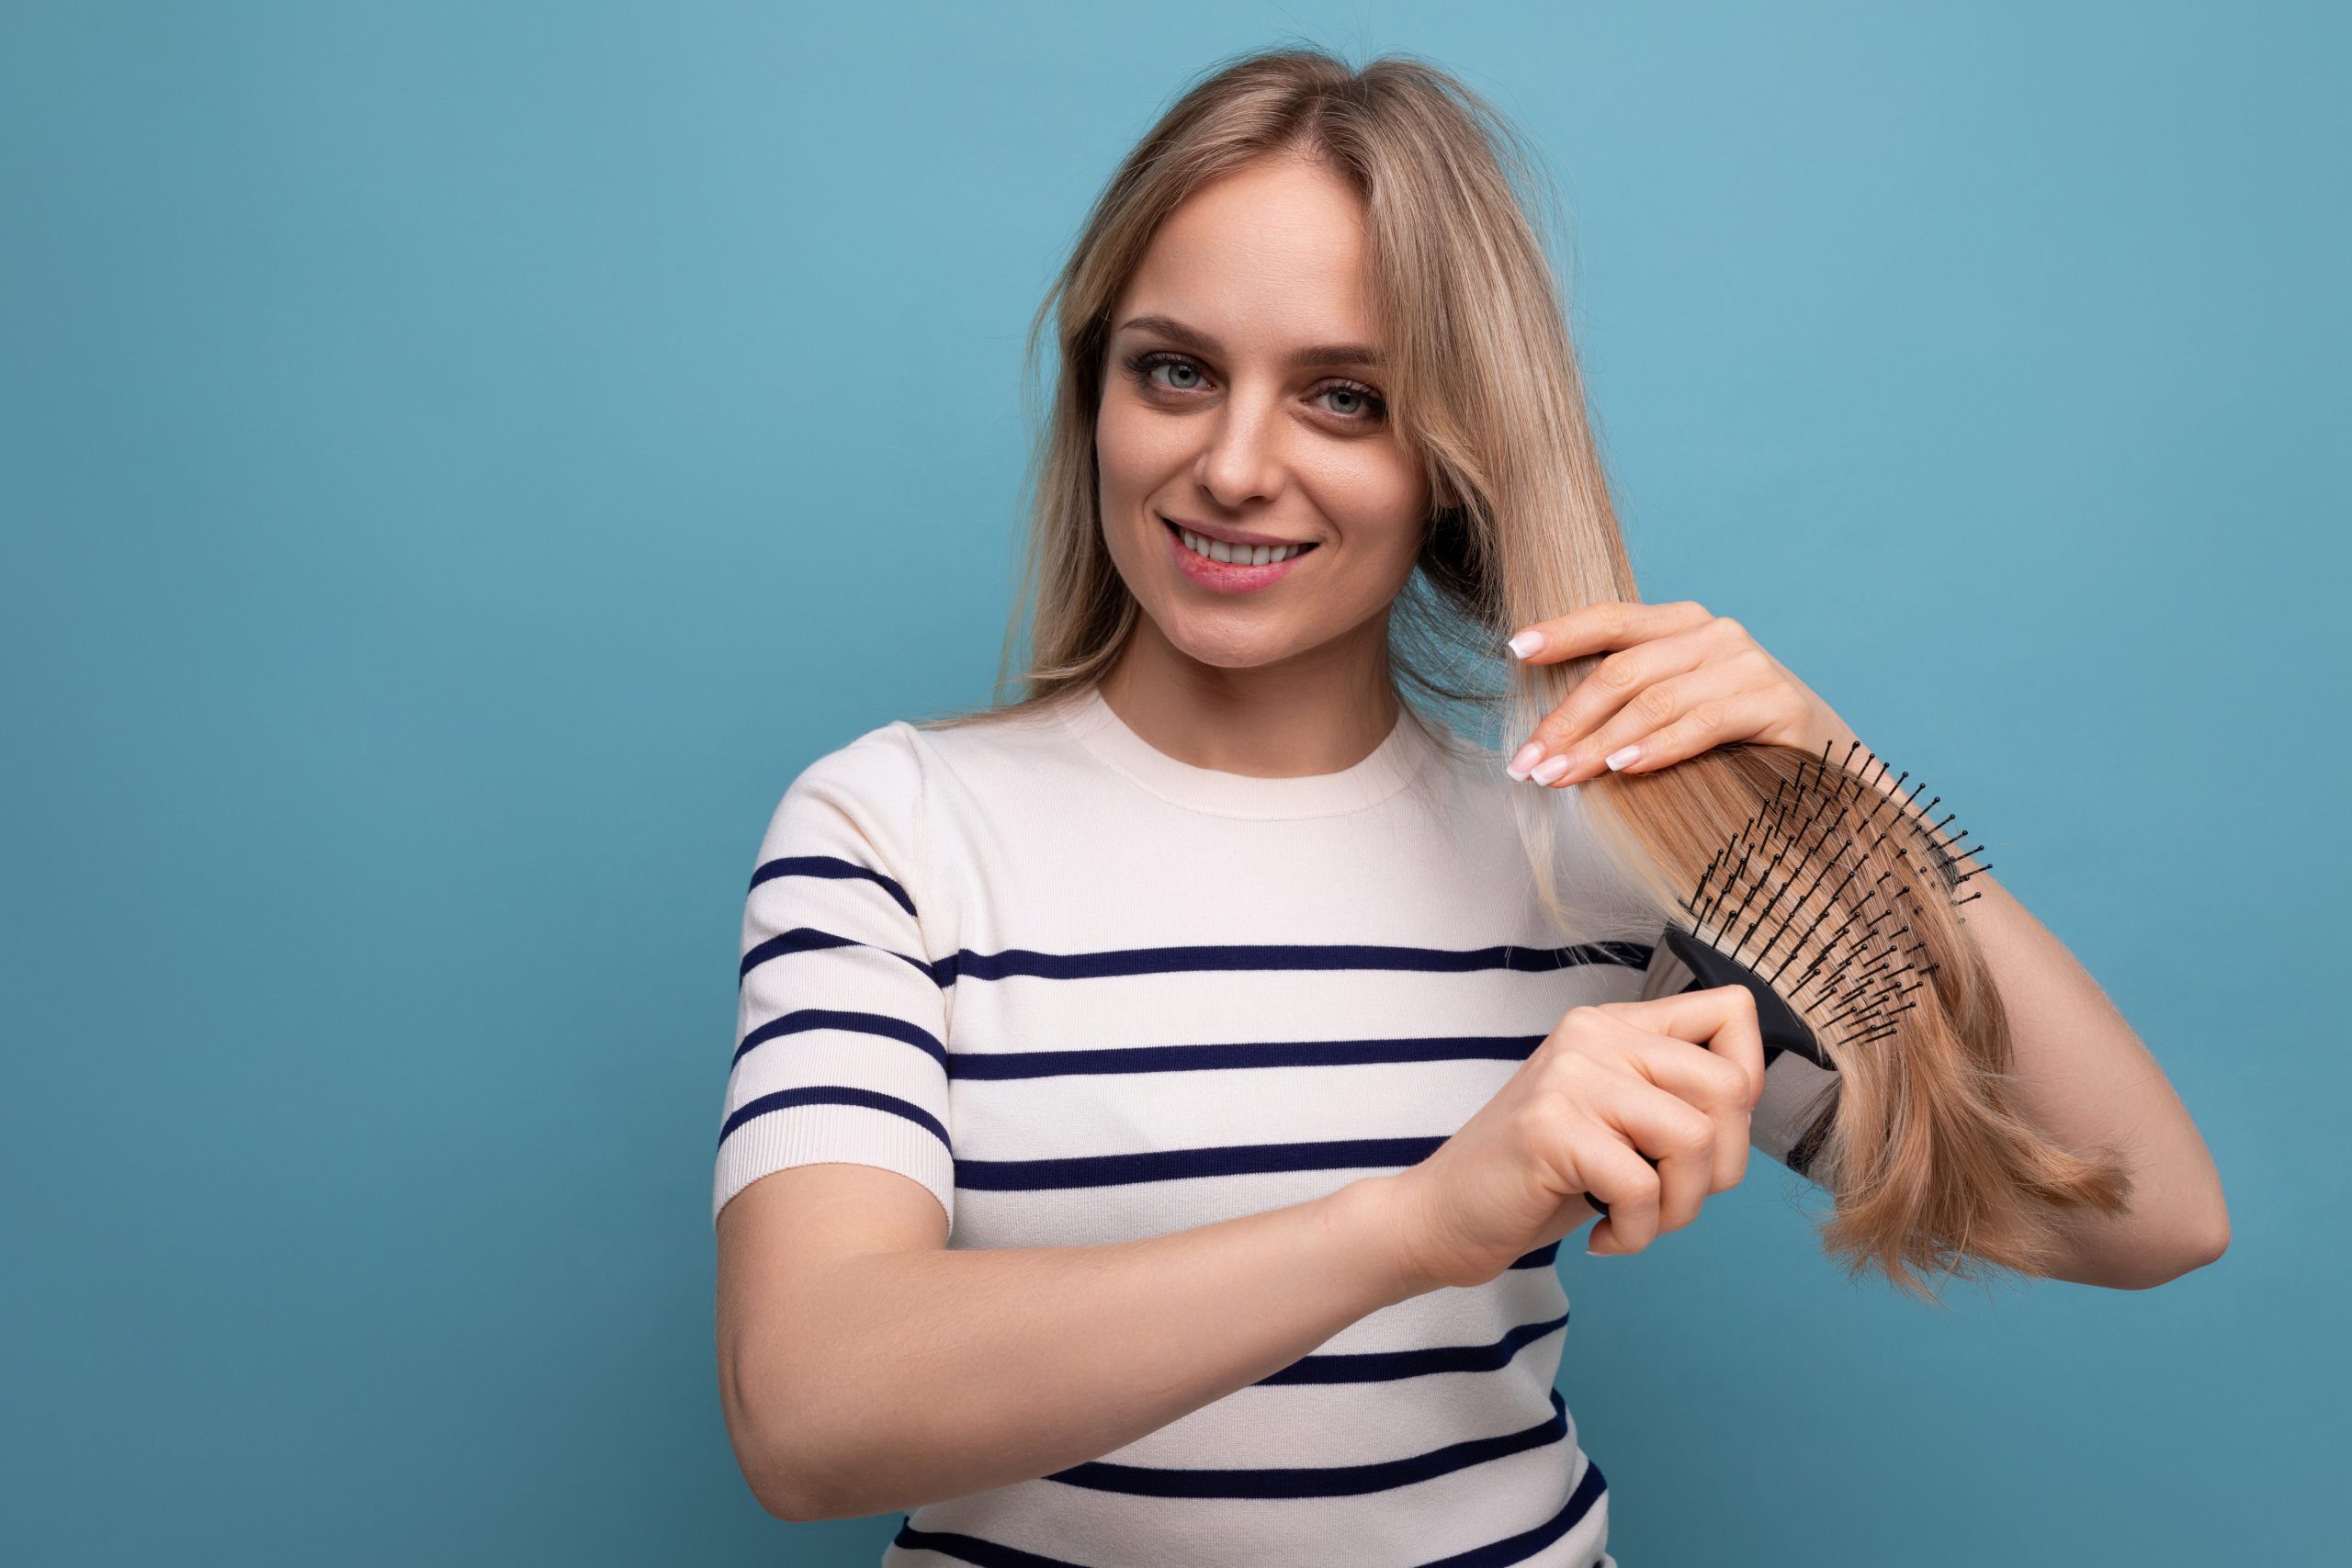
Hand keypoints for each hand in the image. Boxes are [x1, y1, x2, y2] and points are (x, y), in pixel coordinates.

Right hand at [1381, 986, 1766, 1292]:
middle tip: (1670, 1201)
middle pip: (1730, 1088)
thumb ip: (1672, 1097)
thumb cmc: (1538, 1178)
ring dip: (1679, 1208)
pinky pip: (1643, 1187)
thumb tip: (1751, 1097)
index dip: (1749, 1082)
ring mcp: (1570, 1079)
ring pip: (1696, 1140)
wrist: (1440, 1215)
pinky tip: (1604, 1237)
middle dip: (1722, 1169)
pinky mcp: (1550, 1129)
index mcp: (1613, 1026)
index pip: (1732, 1012)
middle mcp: (1593, 1037)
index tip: (1707, 1137)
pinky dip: (1637, 1233)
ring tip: (1634, 1221)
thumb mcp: (1614, 1122)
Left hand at [1501, 600, 1859, 787]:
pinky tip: (1625, 770)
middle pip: (1622, 671)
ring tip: (1560, 777)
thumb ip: (1629, 700)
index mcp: (1682, 624)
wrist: (1827, 767)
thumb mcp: (1676, 707)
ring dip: (1598, 745)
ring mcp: (1747, 664)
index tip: (1515, 650)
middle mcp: (1714, 634)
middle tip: (1527, 762)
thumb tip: (1548, 731)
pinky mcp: (1775, 702)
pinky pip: (1702, 723)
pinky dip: (1658, 747)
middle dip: (1566, 721)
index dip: (1562, 631)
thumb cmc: (1734, 740)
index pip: (1611, 619)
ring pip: (1654, 700)